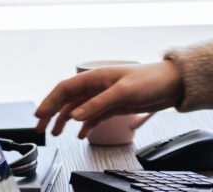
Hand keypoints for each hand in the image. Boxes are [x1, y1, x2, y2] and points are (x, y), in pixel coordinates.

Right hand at [35, 60, 184, 138]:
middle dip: (53, 113)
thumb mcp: (123, 92)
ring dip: (66, 121)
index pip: (65, 88)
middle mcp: (98, 86)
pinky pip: (93, 117)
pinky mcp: (114, 106)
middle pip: (68, 100)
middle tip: (41, 128)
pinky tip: (81, 134)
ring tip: (57, 133)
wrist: (173, 84)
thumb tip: (75, 116)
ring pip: (79, 109)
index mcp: (96, 77)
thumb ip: (97, 104)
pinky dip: (85, 126)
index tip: (39, 114)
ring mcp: (105, 97)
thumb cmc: (151, 80)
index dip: (50, 101)